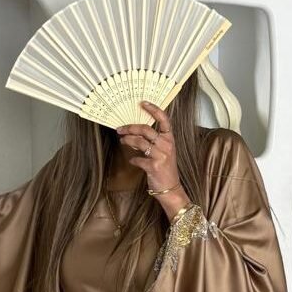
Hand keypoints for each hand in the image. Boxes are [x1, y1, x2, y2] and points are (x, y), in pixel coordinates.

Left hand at [115, 101, 190, 220]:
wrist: (170, 188)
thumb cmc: (165, 169)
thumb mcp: (163, 152)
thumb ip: (152, 141)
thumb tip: (134, 133)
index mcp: (170, 139)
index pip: (164, 119)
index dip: (153, 109)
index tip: (142, 103)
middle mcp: (167, 145)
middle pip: (145, 129)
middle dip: (130, 128)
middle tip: (120, 129)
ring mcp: (161, 155)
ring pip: (139, 142)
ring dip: (128, 141)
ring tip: (122, 141)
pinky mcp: (154, 166)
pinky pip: (137, 159)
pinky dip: (132, 159)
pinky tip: (132, 160)